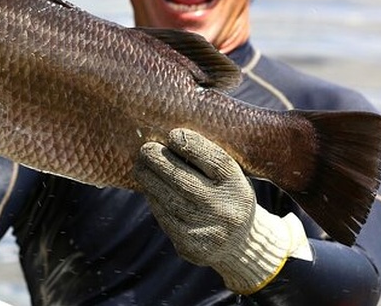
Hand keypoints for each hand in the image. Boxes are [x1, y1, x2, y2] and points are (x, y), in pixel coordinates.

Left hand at [133, 128, 309, 294]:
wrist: (240, 244)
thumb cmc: (228, 197)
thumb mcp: (231, 177)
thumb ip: (208, 160)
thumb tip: (169, 138)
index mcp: (237, 186)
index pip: (214, 160)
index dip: (191, 145)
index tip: (173, 134)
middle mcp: (223, 208)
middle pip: (183, 179)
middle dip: (158, 160)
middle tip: (146, 149)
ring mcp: (206, 229)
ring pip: (168, 199)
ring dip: (149, 179)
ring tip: (140, 166)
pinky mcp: (190, 245)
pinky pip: (164, 217)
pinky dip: (153, 199)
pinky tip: (149, 188)